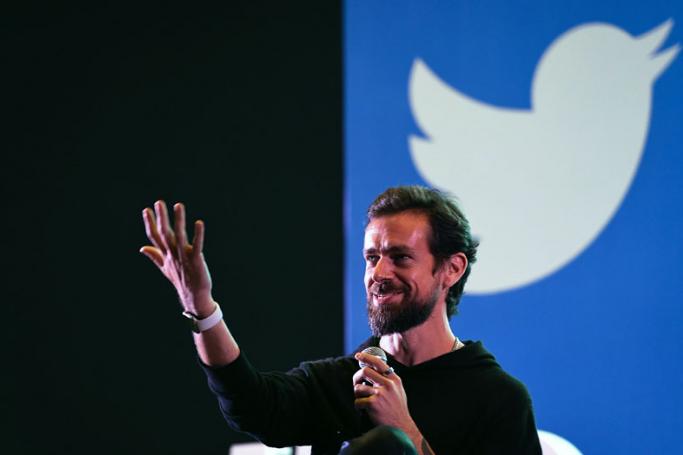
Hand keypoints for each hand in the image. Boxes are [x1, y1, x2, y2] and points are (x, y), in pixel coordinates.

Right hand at [140, 201, 213, 316]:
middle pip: (164, 234)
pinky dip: (198, 235)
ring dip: (178, 221)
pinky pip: (197, 246)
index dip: (150, 223)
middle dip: (161, 218)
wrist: (193, 297)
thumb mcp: (165, 267)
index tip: (146, 209)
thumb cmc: (180, 280)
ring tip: (178, 205)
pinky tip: (199, 223)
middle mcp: (173, 255)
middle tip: (158, 202)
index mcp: (165, 255)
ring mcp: (184, 258)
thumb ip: (155, 256)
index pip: (155, 237)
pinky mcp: (196, 261)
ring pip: (179, 237)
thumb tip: (142, 248)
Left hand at [353, 352, 418, 432]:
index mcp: (394, 379)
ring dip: (357, 395)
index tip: (358, 355)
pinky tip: (365, 410)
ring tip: (363, 401)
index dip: (366, 357)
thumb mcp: (398, 390)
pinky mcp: (373, 404)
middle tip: (357, 383)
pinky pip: (357, 402)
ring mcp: (380, 393)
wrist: (401, 427)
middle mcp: (388, 384)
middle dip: (357, 377)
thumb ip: (389, 380)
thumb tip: (374, 369)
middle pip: (365, 371)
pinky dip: (358, 407)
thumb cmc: (398, 410)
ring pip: (358, 387)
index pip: (378, 362)